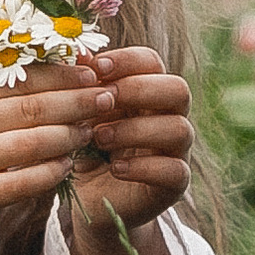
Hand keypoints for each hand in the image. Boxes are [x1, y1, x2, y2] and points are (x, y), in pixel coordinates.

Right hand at [0, 75, 104, 254]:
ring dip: (70, 136)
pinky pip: (24, 183)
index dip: (61, 74)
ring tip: (91, 130)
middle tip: (106, 98)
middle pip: (31, 108)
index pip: (18, 77)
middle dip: (77, 101)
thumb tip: (50, 63)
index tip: (92, 72)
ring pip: (33, 144)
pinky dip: (51, 172)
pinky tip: (68, 164)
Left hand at [54, 49, 193, 254]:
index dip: (126, 60)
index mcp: (147, 92)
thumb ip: (82, 89)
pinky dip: (144, 167)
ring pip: (179, 129)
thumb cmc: (84, 149)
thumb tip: (76, 53)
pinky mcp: (175, 184)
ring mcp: (177, 152)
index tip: (96, 68)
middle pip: (178, 89)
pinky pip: (176, 171)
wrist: (90, 200)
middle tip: (104, 101)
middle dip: (139, 90)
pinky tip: (115, 168)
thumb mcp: (79, 116)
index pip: (151, 62)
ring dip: (135, 129)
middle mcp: (170, 117)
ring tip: (99, 138)